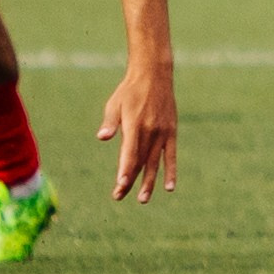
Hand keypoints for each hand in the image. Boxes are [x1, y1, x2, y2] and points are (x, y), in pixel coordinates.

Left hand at [98, 59, 176, 202]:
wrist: (154, 74)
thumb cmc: (129, 91)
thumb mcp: (115, 104)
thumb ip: (110, 123)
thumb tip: (102, 137)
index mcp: (134, 124)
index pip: (129, 153)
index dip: (125, 170)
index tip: (120, 185)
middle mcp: (150, 131)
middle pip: (139, 161)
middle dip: (129, 180)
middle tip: (119, 196)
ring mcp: (162, 133)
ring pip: (154, 162)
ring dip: (149, 182)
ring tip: (142, 199)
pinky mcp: (171, 132)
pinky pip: (171, 156)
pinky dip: (170, 171)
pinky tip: (169, 187)